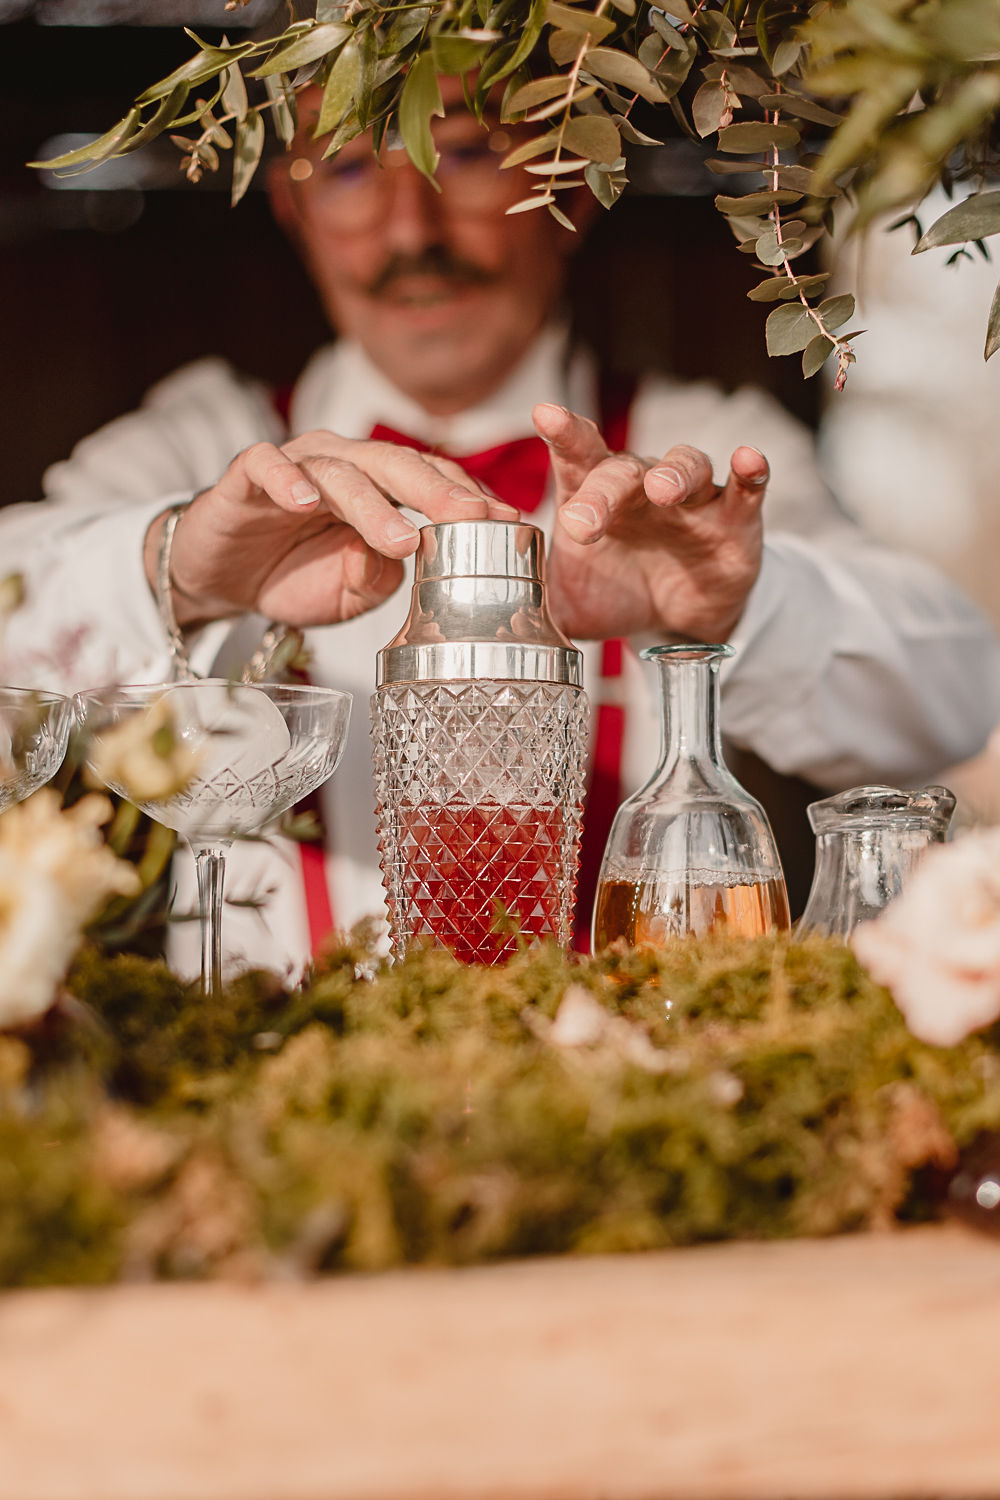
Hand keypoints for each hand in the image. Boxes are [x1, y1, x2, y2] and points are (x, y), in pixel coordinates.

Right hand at [144, 431, 515, 629]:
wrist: (220, 577)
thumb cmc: (293, 575)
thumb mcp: (351, 593)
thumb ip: (381, 578)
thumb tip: (397, 560)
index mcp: (378, 487)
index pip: (432, 483)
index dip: (469, 501)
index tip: (508, 525)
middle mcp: (343, 465)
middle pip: (398, 467)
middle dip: (439, 494)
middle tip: (471, 520)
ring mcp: (295, 464)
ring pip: (341, 471)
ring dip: (373, 506)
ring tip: (400, 539)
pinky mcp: (245, 475)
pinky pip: (265, 464)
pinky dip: (285, 480)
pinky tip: (303, 501)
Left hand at [532, 403, 767, 642]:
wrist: (676, 620)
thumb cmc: (616, 593)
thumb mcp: (571, 605)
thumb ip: (535, 606)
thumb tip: (494, 624)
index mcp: (594, 495)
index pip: (576, 456)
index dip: (562, 432)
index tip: (543, 414)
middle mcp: (641, 487)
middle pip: (624, 470)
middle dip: (604, 491)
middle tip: (584, 521)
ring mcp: (691, 499)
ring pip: (686, 466)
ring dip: (674, 473)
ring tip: (663, 490)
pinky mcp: (734, 520)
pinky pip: (747, 489)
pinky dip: (751, 473)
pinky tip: (749, 460)